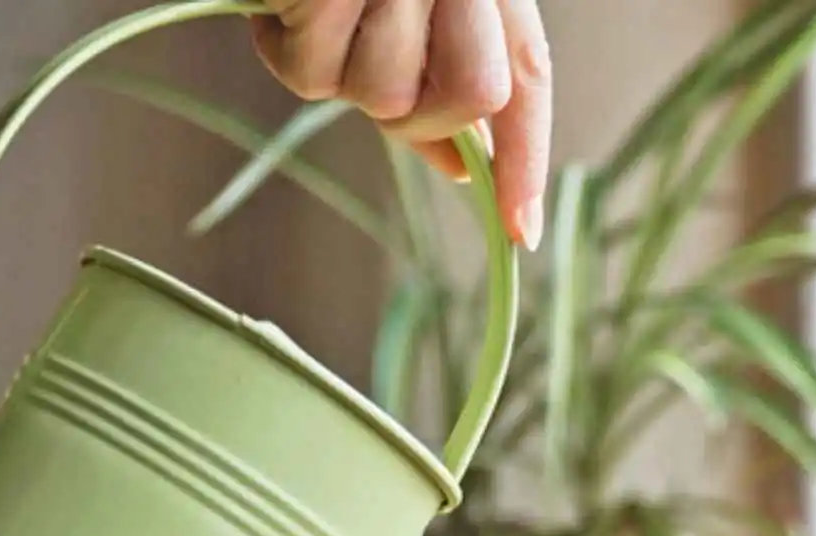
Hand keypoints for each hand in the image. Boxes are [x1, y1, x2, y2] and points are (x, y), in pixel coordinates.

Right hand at [250, 0, 552, 250]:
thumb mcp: (411, 8)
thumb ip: (445, 78)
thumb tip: (466, 169)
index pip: (525, 77)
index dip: (525, 159)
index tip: (522, 232)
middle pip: (467, 100)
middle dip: (419, 116)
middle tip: (365, 60)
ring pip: (385, 99)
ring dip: (342, 70)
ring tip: (319, 4)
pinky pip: (313, 76)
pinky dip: (289, 47)